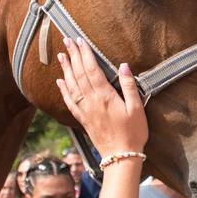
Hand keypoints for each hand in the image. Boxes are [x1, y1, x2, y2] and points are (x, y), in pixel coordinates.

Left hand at [56, 37, 147, 157]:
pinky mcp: (83, 119)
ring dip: (66, 69)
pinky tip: (60, 81)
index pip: (92, 70)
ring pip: (72, 85)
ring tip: (61, 55)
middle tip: (67, 40)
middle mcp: (91, 101)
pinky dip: (64, 90)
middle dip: (73, 56)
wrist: (120, 157)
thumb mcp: (137, 108)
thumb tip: (123, 66)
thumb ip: (128, 86)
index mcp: (105, 96)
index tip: (80, 41)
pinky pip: (70, 102)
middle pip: (80, 74)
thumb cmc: (133, 132)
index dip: (85, 54)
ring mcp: (85, 110)